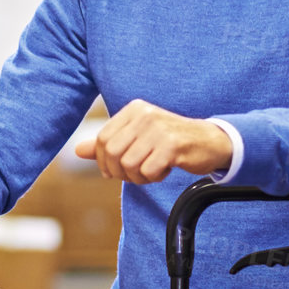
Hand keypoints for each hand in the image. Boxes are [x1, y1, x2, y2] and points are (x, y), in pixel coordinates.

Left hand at [73, 99, 233, 183]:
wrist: (210, 141)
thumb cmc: (170, 142)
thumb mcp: (137, 138)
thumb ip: (108, 143)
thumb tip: (78, 150)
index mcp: (134, 110)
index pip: (102, 139)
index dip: (103, 161)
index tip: (114, 171)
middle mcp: (144, 115)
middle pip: (112, 153)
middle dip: (119, 172)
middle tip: (135, 174)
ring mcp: (159, 129)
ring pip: (129, 164)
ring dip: (138, 176)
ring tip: (152, 170)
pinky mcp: (172, 145)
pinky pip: (148, 171)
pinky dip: (154, 177)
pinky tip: (165, 170)